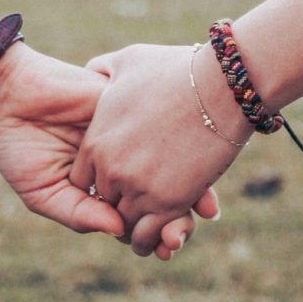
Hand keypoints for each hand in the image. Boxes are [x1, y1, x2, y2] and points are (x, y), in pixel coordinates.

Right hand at [0, 0, 213, 257]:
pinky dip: (181, 147)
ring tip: (197, 212)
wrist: (8, 94)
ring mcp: (129, 132)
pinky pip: (162, 126)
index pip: (137, 213)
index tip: (168, 250)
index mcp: (102, 183)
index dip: (155, 233)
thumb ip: (78, 213)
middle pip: (160, 190)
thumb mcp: (43, 191)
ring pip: (170, 161)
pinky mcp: (130, 106)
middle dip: (177, 216)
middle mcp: (122, 159)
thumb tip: (120, 231)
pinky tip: (191, 169)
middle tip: (183, 235)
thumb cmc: (18, 146)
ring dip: (187, 188)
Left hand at [71, 43, 249, 255]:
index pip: (82, 180)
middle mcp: (111, 169)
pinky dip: (153, 240)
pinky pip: (148, 236)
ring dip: (135, 227)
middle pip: (103, 204)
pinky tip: (164, 234)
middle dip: (118, 204)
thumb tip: (93, 71)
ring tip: (151, 223)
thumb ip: (103, 70)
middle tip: (136, 203)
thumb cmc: (176, 69)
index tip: (118, 178)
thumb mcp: (127, 61)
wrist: (220, 85)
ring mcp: (138, 188)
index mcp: (96, 140)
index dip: (99, 182)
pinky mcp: (168, 203)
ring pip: (124, 225)